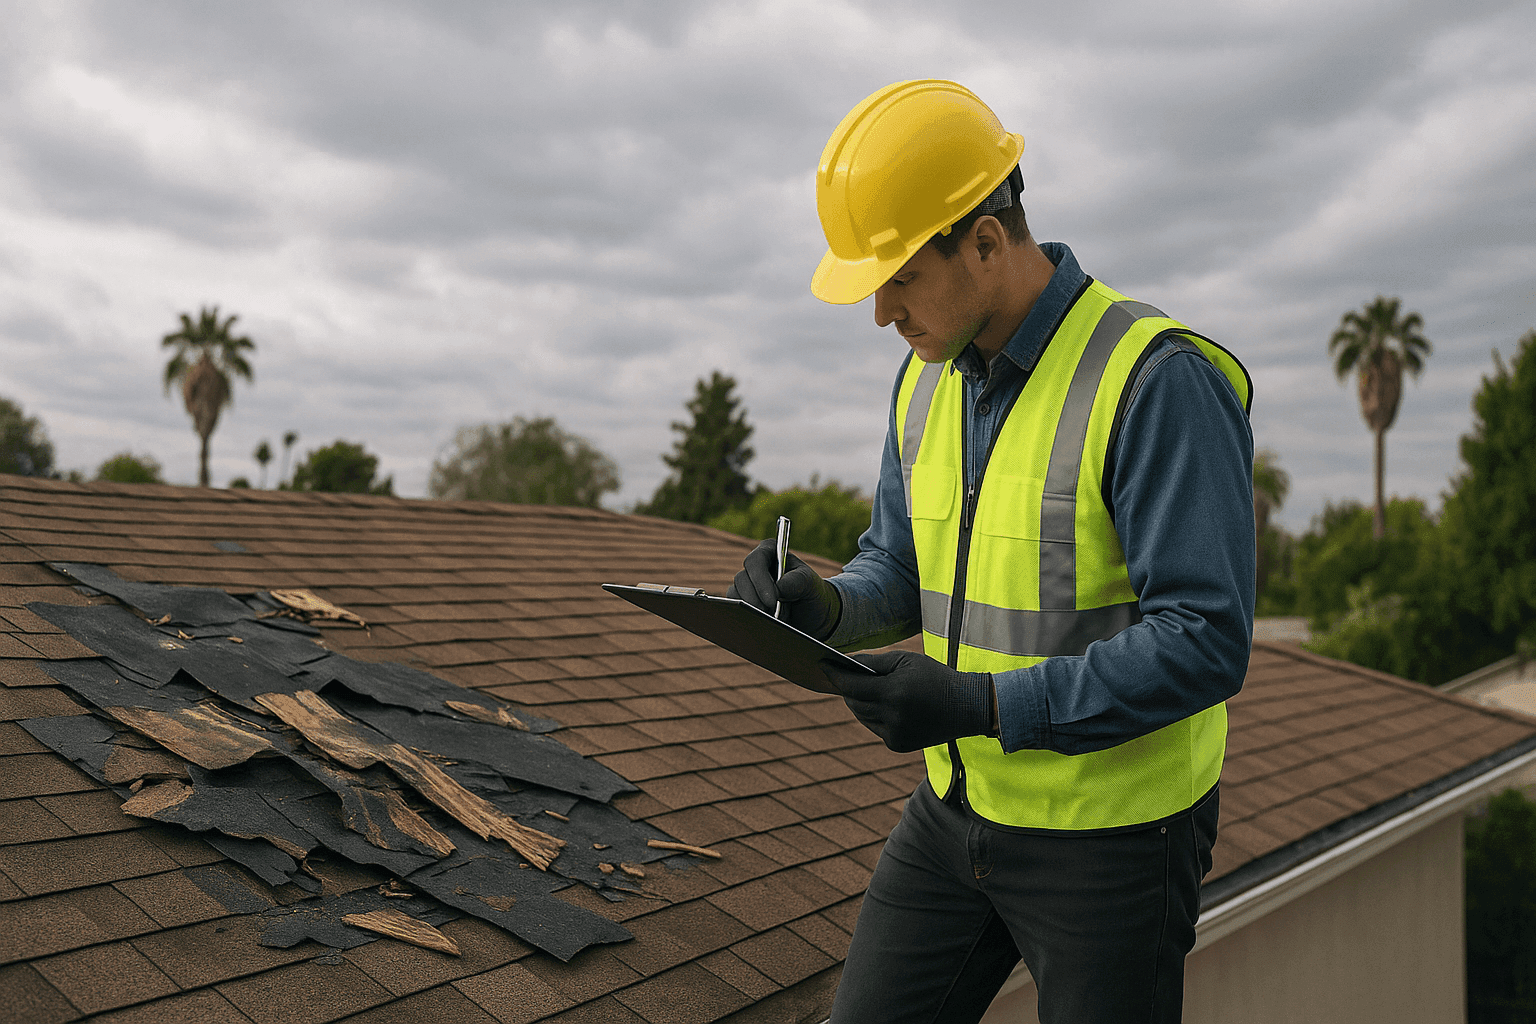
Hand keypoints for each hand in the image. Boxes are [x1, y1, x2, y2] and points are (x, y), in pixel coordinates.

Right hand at [726, 537, 840, 640]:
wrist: (812, 619)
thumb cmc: (812, 594)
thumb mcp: (811, 585)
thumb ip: (797, 581)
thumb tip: (779, 588)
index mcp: (771, 553)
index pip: (756, 561)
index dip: (760, 579)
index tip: (772, 600)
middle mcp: (756, 568)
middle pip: (742, 579)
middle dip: (755, 600)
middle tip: (771, 615)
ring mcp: (747, 586)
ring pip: (735, 595)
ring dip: (751, 610)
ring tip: (771, 621)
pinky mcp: (743, 604)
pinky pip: (734, 609)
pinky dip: (745, 617)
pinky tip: (761, 624)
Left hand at [821, 650, 994, 752]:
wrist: (967, 707)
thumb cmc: (935, 677)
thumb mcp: (906, 661)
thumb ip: (874, 662)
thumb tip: (845, 663)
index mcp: (894, 692)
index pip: (852, 684)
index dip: (834, 674)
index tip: (821, 664)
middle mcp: (892, 716)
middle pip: (853, 702)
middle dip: (847, 688)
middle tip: (840, 675)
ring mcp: (895, 734)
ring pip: (862, 716)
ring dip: (858, 703)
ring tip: (859, 688)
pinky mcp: (898, 745)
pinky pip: (874, 727)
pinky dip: (873, 716)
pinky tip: (881, 705)